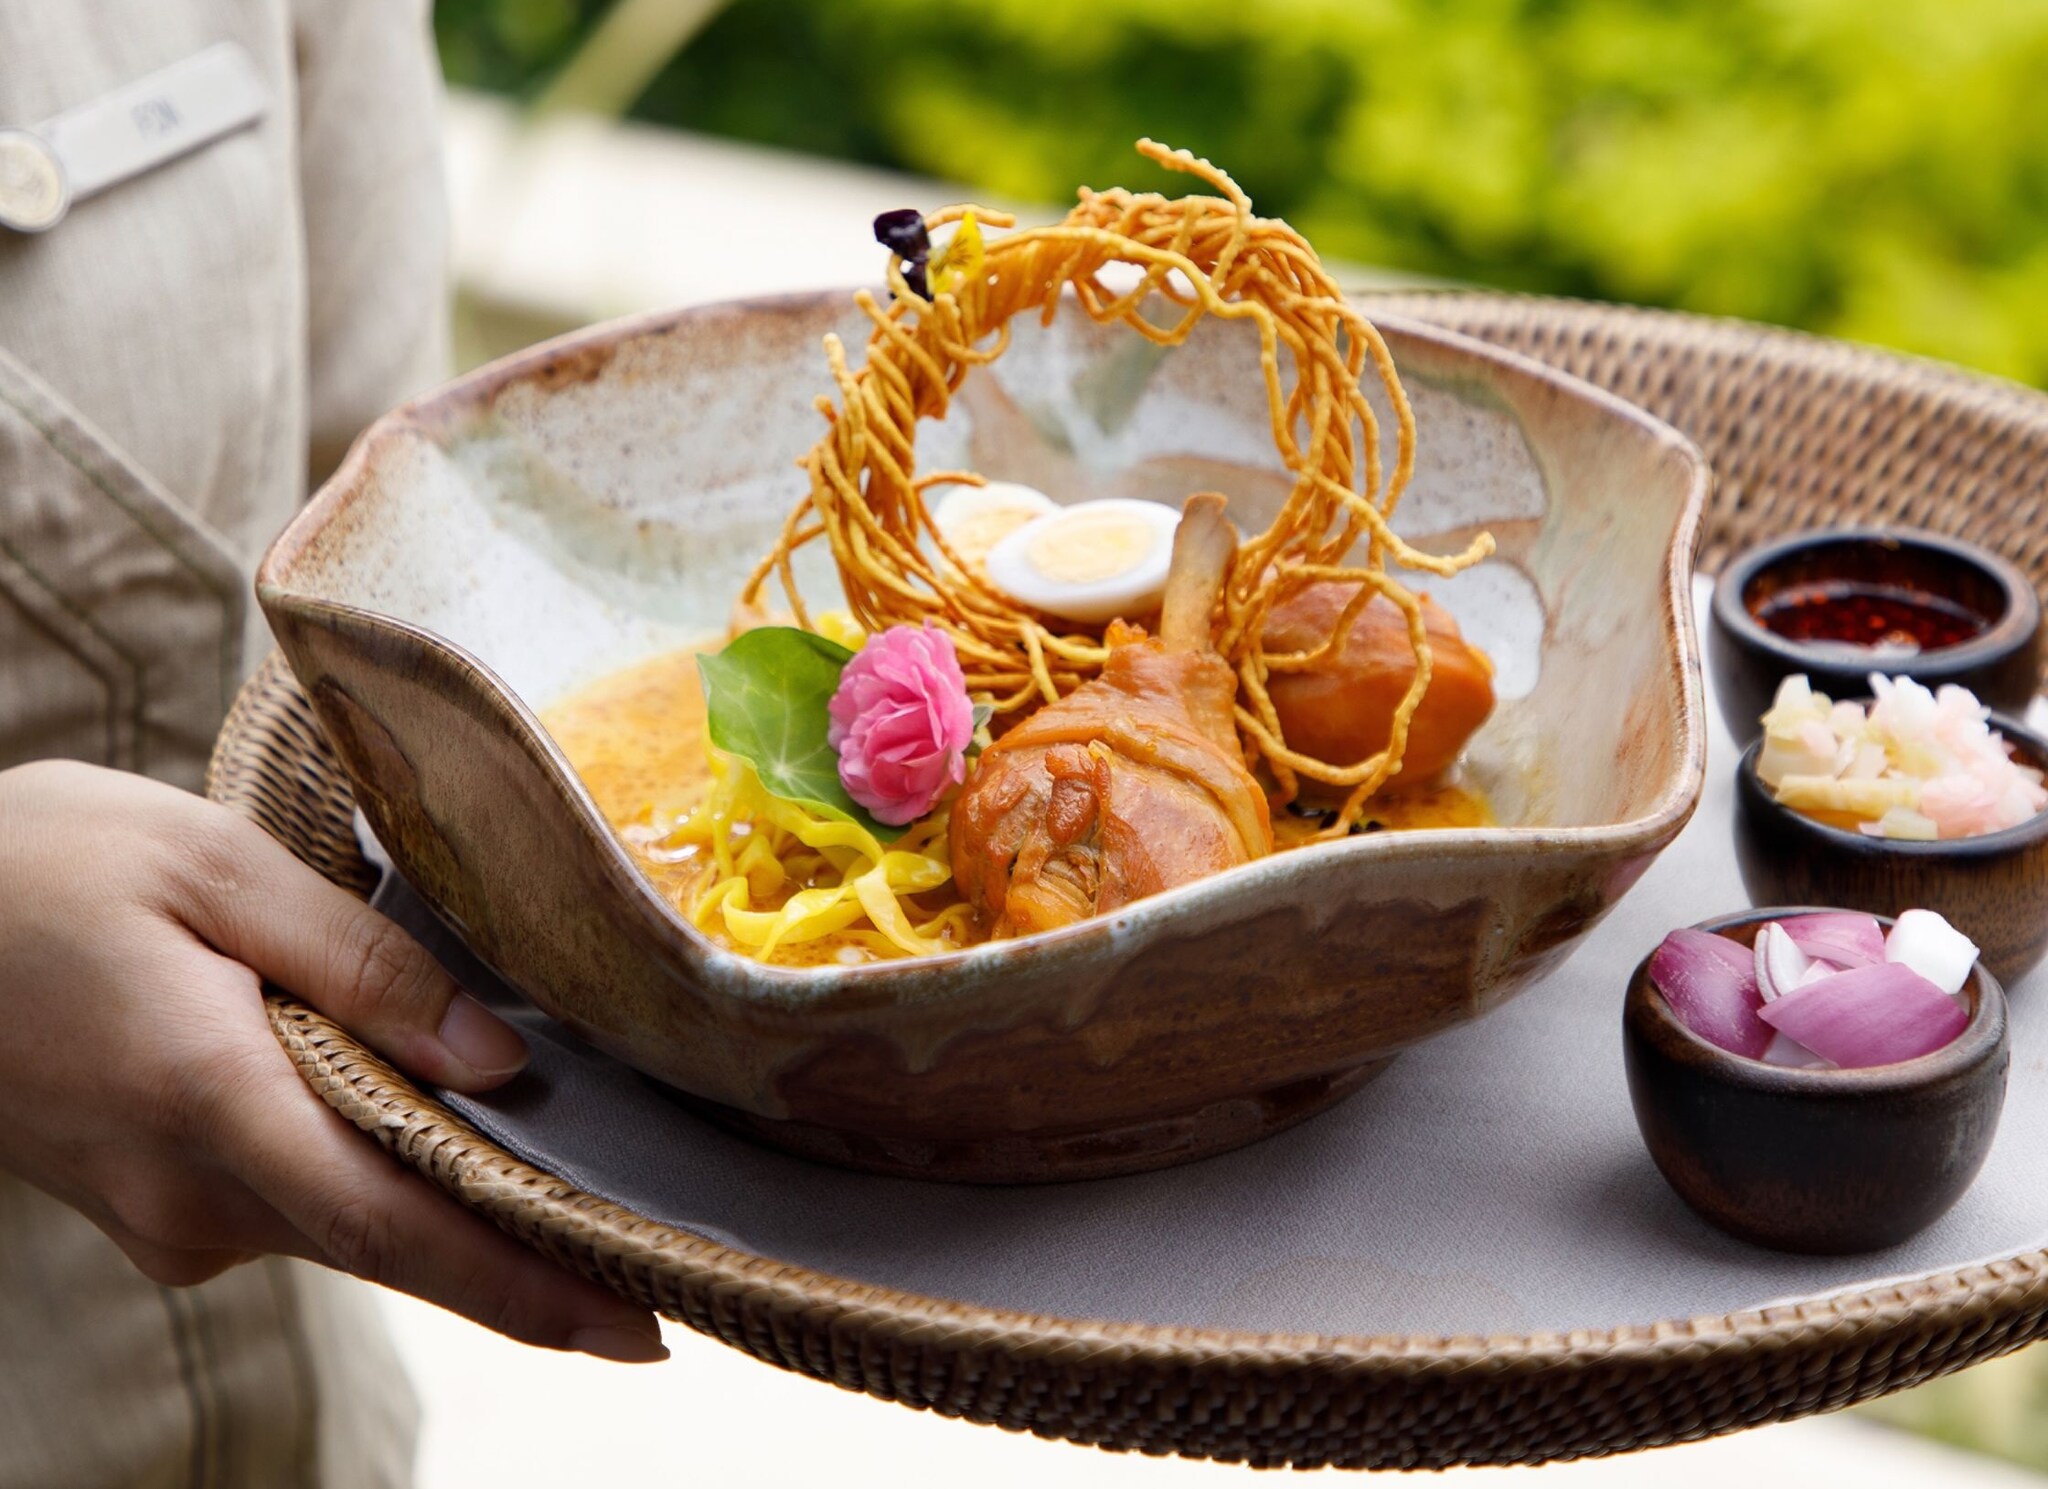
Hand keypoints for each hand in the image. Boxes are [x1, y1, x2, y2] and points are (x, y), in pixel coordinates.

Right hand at [0, 759, 666, 1363]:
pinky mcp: (156, 1205)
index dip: (525, 1290)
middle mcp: (192, 1193)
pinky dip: (374, 1176)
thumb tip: (496, 1060)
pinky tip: (430, 1126)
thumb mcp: (215, 868)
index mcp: (213, 1104)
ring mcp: (166, 1214)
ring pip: (348, 1221)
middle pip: (394, 1239)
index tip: (635, 1332)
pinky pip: (297, 1202)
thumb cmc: (41, 867)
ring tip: (561, 1176)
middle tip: (644, 1264)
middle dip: (520, 1259)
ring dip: (447, 1205)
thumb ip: (364, 965)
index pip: (403, 1229)